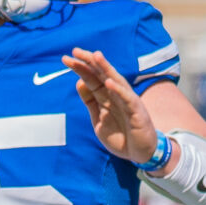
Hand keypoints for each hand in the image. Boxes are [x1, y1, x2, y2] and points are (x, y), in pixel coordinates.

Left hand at [68, 47, 159, 163]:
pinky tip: (109, 82)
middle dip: (90, 62)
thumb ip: (90, 102)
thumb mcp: (99, 120)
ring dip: (106, 68)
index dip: (80, 68)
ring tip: (96, 56)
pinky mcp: (137, 112)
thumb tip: (79, 82)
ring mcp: (127, 102)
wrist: (139, 154)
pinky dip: (119, 90)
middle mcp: (116, 95)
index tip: (66, 59)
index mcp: (106, 97)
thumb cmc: (120, 136)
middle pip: (102, 74)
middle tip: (76, 51)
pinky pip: (127, 99)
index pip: (92, 78)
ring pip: (116, 81)